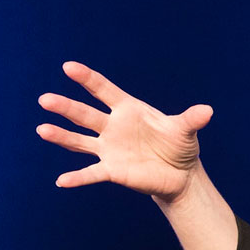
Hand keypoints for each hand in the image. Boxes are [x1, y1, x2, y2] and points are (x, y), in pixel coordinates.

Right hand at [36, 61, 212, 202]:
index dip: (87, 78)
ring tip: (42, 130)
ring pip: (80, 140)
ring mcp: (109, 148)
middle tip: (45, 99)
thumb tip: (207, 111)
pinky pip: (91, 173)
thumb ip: (191, 119)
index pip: (104, 90)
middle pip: (85, 114)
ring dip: (61, 136)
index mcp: (128, 109)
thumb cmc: (179, 145)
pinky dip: (77, 178)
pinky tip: (61, 182)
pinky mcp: (112, 170)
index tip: (68, 67)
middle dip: (65, 107)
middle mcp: (113, 126)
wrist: (179, 173)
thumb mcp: (186, 131)